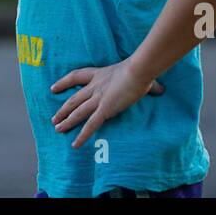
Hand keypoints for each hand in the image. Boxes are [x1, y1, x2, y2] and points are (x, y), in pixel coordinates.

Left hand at [50, 58, 164, 148]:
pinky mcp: (104, 109)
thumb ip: (149, 85)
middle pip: (73, 99)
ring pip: (77, 112)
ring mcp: (98, 98)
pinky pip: (90, 125)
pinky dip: (82, 135)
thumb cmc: (141, 70)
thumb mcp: (140, 75)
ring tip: (57, 129)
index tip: (53, 88)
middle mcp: (95, 87)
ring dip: (66, 121)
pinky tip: (75, 144)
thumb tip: (161, 90)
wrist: (138, 70)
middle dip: (62, 110)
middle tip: (53, 119)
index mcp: (99, 74)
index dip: (63, 83)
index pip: (76, 77)